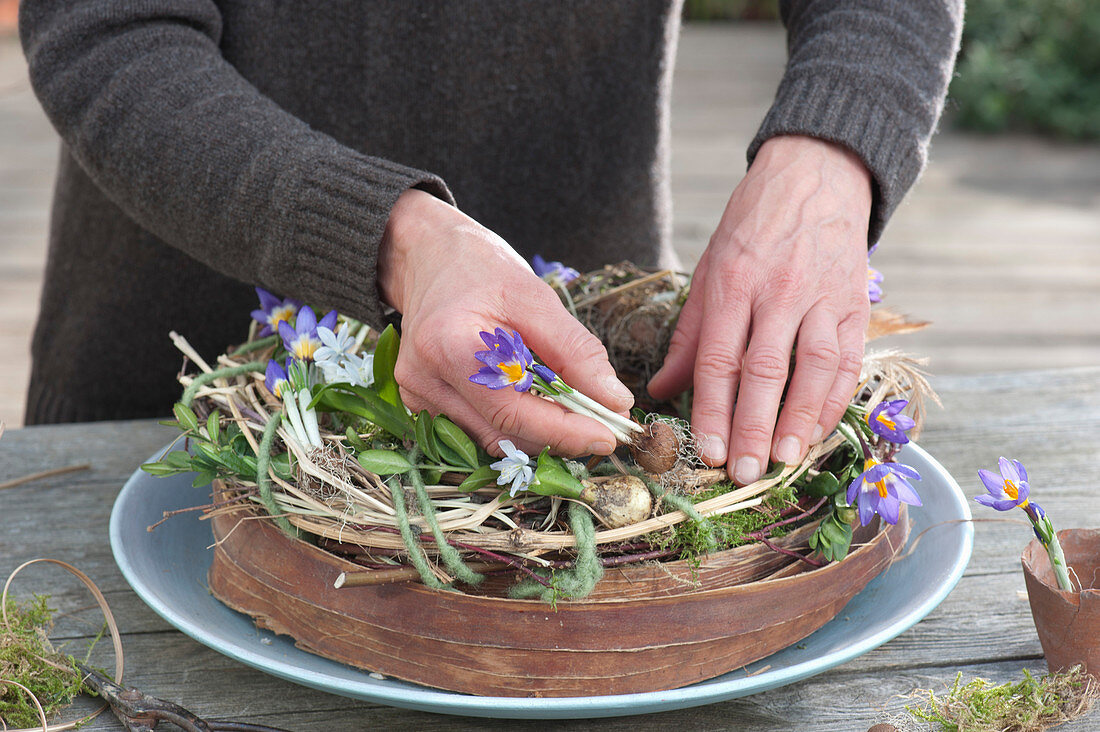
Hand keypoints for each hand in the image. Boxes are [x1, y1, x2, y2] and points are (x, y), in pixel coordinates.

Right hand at [378, 189, 633, 456]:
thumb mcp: (536, 298)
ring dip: (540, 437)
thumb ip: (575, 351)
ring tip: (579, 416)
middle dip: (560, 437)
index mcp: (447, 347)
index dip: (564, 432)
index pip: (512, 412)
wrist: (430, 260)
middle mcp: (423, 381)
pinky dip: (516, 428)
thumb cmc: (482, 271)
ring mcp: (418, 397)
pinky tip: (541, 410)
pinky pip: (478, 431)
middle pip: (503, 434)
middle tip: (607, 428)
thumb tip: (614, 402)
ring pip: (492, 440)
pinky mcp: (423, 405)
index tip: (610, 435)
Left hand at [648, 135, 871, 483]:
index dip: (712, 411)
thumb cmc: (753, 226)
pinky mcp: (855, 303)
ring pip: (812, 368)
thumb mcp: (710, 268)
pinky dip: (835, 399)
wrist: (817, 174)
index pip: (719, 359)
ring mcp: (822, 297)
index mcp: (733, 284)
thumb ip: (690, 334)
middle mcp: (778, 292)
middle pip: (764, 370)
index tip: (707, 452)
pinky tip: (819, 431)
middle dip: (753, 428)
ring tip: (786, 462)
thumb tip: (661, 388)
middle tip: (745, 473)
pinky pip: (847, 360)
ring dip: (799, 421)